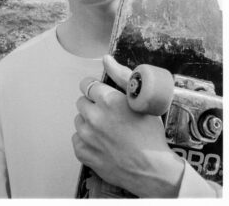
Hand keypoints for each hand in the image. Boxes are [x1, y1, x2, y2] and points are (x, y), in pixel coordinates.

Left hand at [72, 55, 184, 197]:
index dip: (95, 88)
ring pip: (78, 120)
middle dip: (92, 104)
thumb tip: (106, 59)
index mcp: (108, 100)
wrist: (153, 169)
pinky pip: (76, 139)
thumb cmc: (150, 134)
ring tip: (106, 129)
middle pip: (81, 101)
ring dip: (88, 121)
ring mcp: (87, 136)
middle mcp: (94, 116)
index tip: (102, 94)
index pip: (87, 84)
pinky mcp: (83, 153)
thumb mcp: (141, 100)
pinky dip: (85, 139)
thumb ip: (122, 76)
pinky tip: (101, 142)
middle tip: (108, 114)